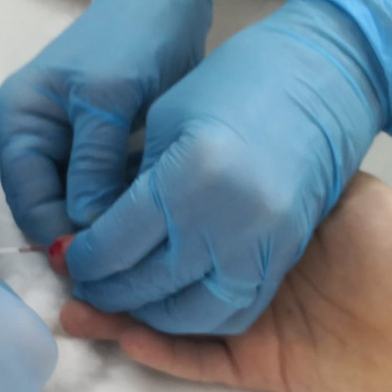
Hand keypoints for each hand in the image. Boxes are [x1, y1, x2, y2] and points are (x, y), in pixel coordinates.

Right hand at [0, 0, 211, 243]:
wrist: (168, 0)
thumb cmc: (134, 37)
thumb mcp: (110, 97)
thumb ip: (94, 163)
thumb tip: (85, 231)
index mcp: (19, 119)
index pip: (26, 197)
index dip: (58, 234)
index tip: (100, 266)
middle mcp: (34, 137)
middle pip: (47, 208)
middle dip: (81, 237)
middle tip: (125, 268)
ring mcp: (66, 145)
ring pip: (77, 206)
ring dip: (104, 228)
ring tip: (141, 252)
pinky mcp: (99, 150)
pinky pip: (102, 193)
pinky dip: (121, 210)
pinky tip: (150, 227)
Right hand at [61, 174, 391, 391]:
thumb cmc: (391, 242)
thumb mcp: (331, 186)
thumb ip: (276, 171)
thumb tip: (205, 142)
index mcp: (249, 233)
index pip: (177, 226)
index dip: (132, 219)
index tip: (87, 204)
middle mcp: (234, 272)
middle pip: (157, 273)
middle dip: (108, 266)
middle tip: (60, 254)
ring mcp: (239, 321)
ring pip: (162, 318)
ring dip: (115, 309)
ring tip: (69, 298)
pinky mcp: (250, 363)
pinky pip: (192, 359)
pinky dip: (155, 348)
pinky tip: (117, 330)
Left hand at [64, 0, 391, 334]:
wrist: (323, 75)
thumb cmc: (235, 82)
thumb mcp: (168, 122)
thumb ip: (132, 185)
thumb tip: (95, 234)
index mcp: (186, 178)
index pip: (114, 245)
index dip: (82, 260)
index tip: (67, 259)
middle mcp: (225, 221)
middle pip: (148, 284)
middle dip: (107, 291)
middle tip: (86, 284)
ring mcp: (263, 244)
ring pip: (192, 313)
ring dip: (151, 314)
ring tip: (127, 297)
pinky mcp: (286, 254)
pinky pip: (237, 307)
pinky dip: (198, 315)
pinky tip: (174, 300)